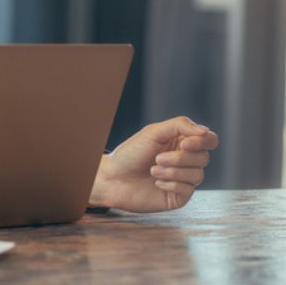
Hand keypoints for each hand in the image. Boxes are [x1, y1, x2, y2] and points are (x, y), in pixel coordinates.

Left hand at [89, 116, 218, 211]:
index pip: (209, 140)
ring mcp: (184, 179)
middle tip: (157, 158)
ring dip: (173, 172)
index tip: (184, 144)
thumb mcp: (154, 132)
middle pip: (204, 157)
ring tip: (152, 170)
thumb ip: (180, 126)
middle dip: (180, 158)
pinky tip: (156, 183)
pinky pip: (189, 190)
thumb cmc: (131, 153)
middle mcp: (186, 160)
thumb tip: (205, 131)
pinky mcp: (179, 196)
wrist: (113, 178)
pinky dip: (171, 184)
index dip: (202, 142)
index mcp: (181, 142)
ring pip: (198, 174)